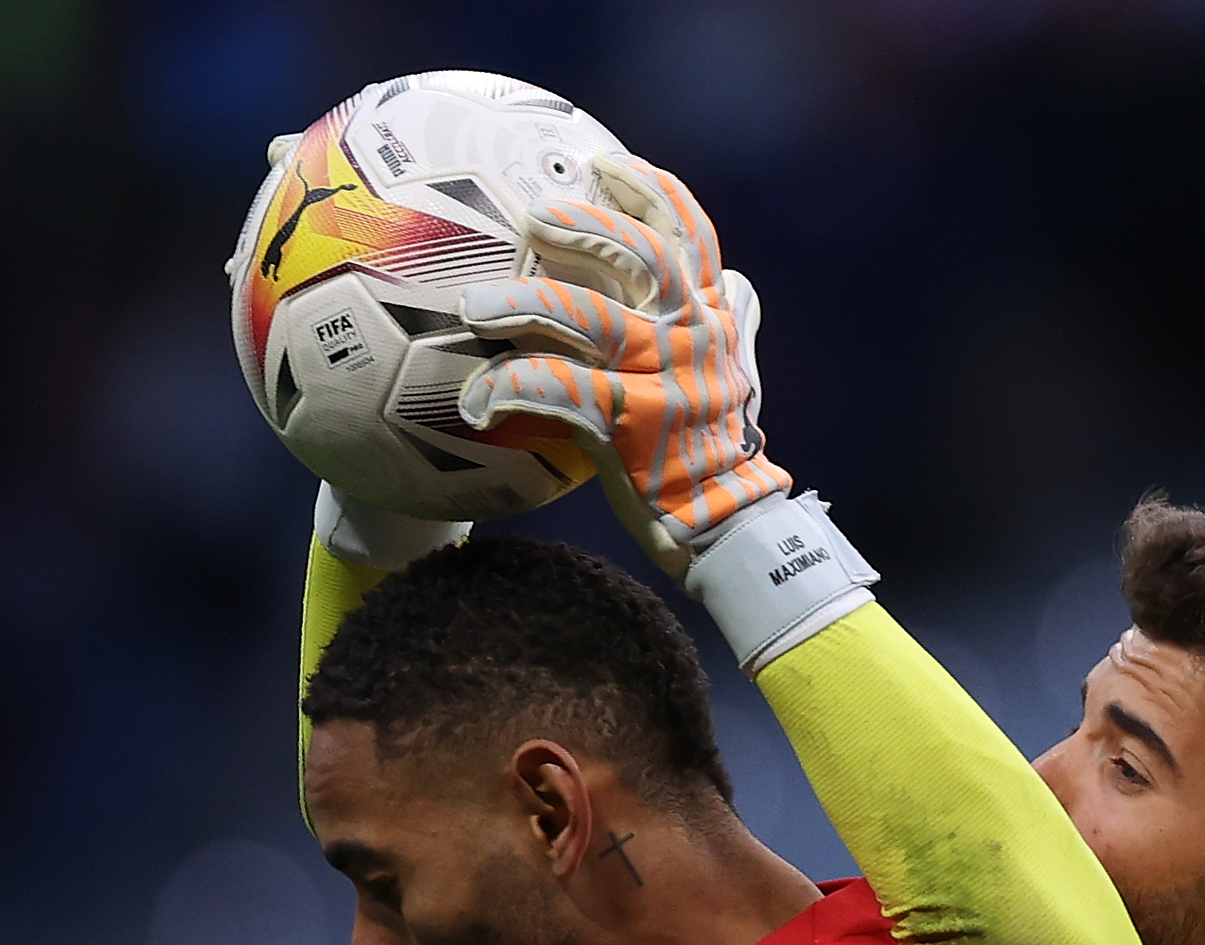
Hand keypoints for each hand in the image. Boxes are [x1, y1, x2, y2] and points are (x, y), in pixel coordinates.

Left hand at [457, 154, 790, 576]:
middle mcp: (691, 337)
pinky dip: (512, 387)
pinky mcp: (629, 426)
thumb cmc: (713, 449)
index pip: (691, 234)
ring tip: (473, 302)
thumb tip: (730, 284)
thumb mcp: (731, 374)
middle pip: (641, 256)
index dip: (651, 190)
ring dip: (525, 301)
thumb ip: (720, 325)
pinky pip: (558, 392)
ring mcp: (662, 380)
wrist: (730, 523)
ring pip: (586, 317)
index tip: (608, 162)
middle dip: (585, 224)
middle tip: (534, 213)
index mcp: (712, 318)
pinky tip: (475, 399)